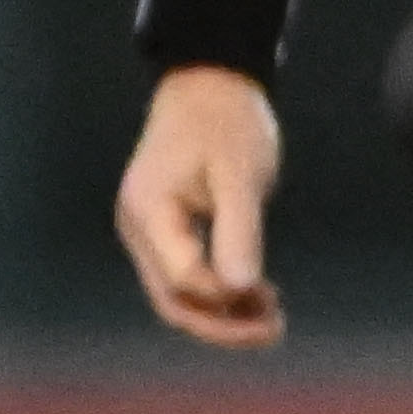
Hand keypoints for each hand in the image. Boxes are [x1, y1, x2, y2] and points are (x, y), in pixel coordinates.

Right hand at [116, 65, 289, 346]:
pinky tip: (255, 293)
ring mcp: (145, 230)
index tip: (271, 294)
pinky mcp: (163, 231)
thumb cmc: (227, 122)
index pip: (183, 279)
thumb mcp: (241, 174)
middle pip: (172, 300)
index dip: (225, 297)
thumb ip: (239, 230)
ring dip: (222, 313)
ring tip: (271, 315)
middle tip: (275, 329)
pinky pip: (184, 277)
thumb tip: (242, 288)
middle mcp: (137, 226)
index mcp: (150, 210)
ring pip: (176, 296)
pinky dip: (218, 293)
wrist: (208, 84)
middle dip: (221, 325)